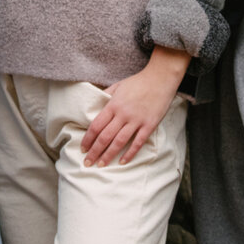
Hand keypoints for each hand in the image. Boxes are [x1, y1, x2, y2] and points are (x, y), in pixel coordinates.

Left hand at [83, 46, 187, 165]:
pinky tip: (122, 162)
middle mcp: (123, 114)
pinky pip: (138, 142)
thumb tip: (94, 106)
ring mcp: (136, 120)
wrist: (160, 78)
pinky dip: (130, 154)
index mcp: (113, 105)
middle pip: (105, 137)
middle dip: (94, 152)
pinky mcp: (149, 125)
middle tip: (88, 163)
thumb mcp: (118, 85)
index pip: (96, 126)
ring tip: (101, 165)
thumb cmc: (138, 82)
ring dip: (108, 155)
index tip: (83, 148)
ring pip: (119, 142)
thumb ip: (106, 96)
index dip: (88, 139)